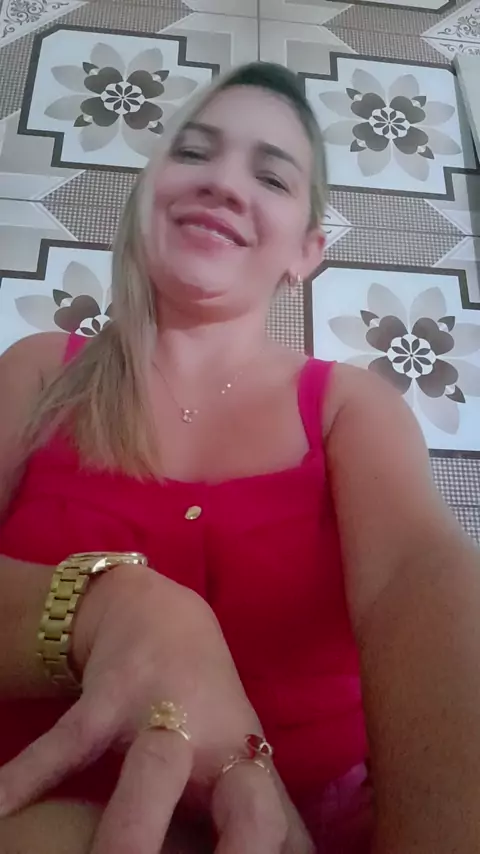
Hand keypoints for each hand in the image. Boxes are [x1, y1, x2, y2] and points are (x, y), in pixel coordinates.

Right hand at [0, 564, 312, 852]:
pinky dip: (28, 777)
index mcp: (251, 770)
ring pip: (151, 780)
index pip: (282, 837)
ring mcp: (164, 714)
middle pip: (249, 812)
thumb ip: (266, 816)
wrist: (160, 613)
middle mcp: (218, 746)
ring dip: (128, 835)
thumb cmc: (204, 700)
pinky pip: (69, 744)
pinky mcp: (112, 694)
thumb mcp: (240, 752)